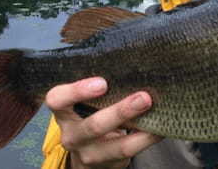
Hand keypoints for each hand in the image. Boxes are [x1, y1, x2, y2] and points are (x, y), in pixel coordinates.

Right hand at [45, 77, 161, 168]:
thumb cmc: (91, 112)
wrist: (89, 150)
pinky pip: (130, 153)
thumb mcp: (86, 100)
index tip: (102, 82)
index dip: (76, 91)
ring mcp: (89, 153)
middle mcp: (72, 134)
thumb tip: (133, 58)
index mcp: (63, 111)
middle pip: (93, 126)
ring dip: (141, 129)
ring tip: (158, 115)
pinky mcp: (107, 165)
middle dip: (121, 112)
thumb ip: (99, 84)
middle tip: (144, 97)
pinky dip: (148, 138)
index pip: (57, 100)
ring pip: (116, 146)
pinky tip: (161, 127)